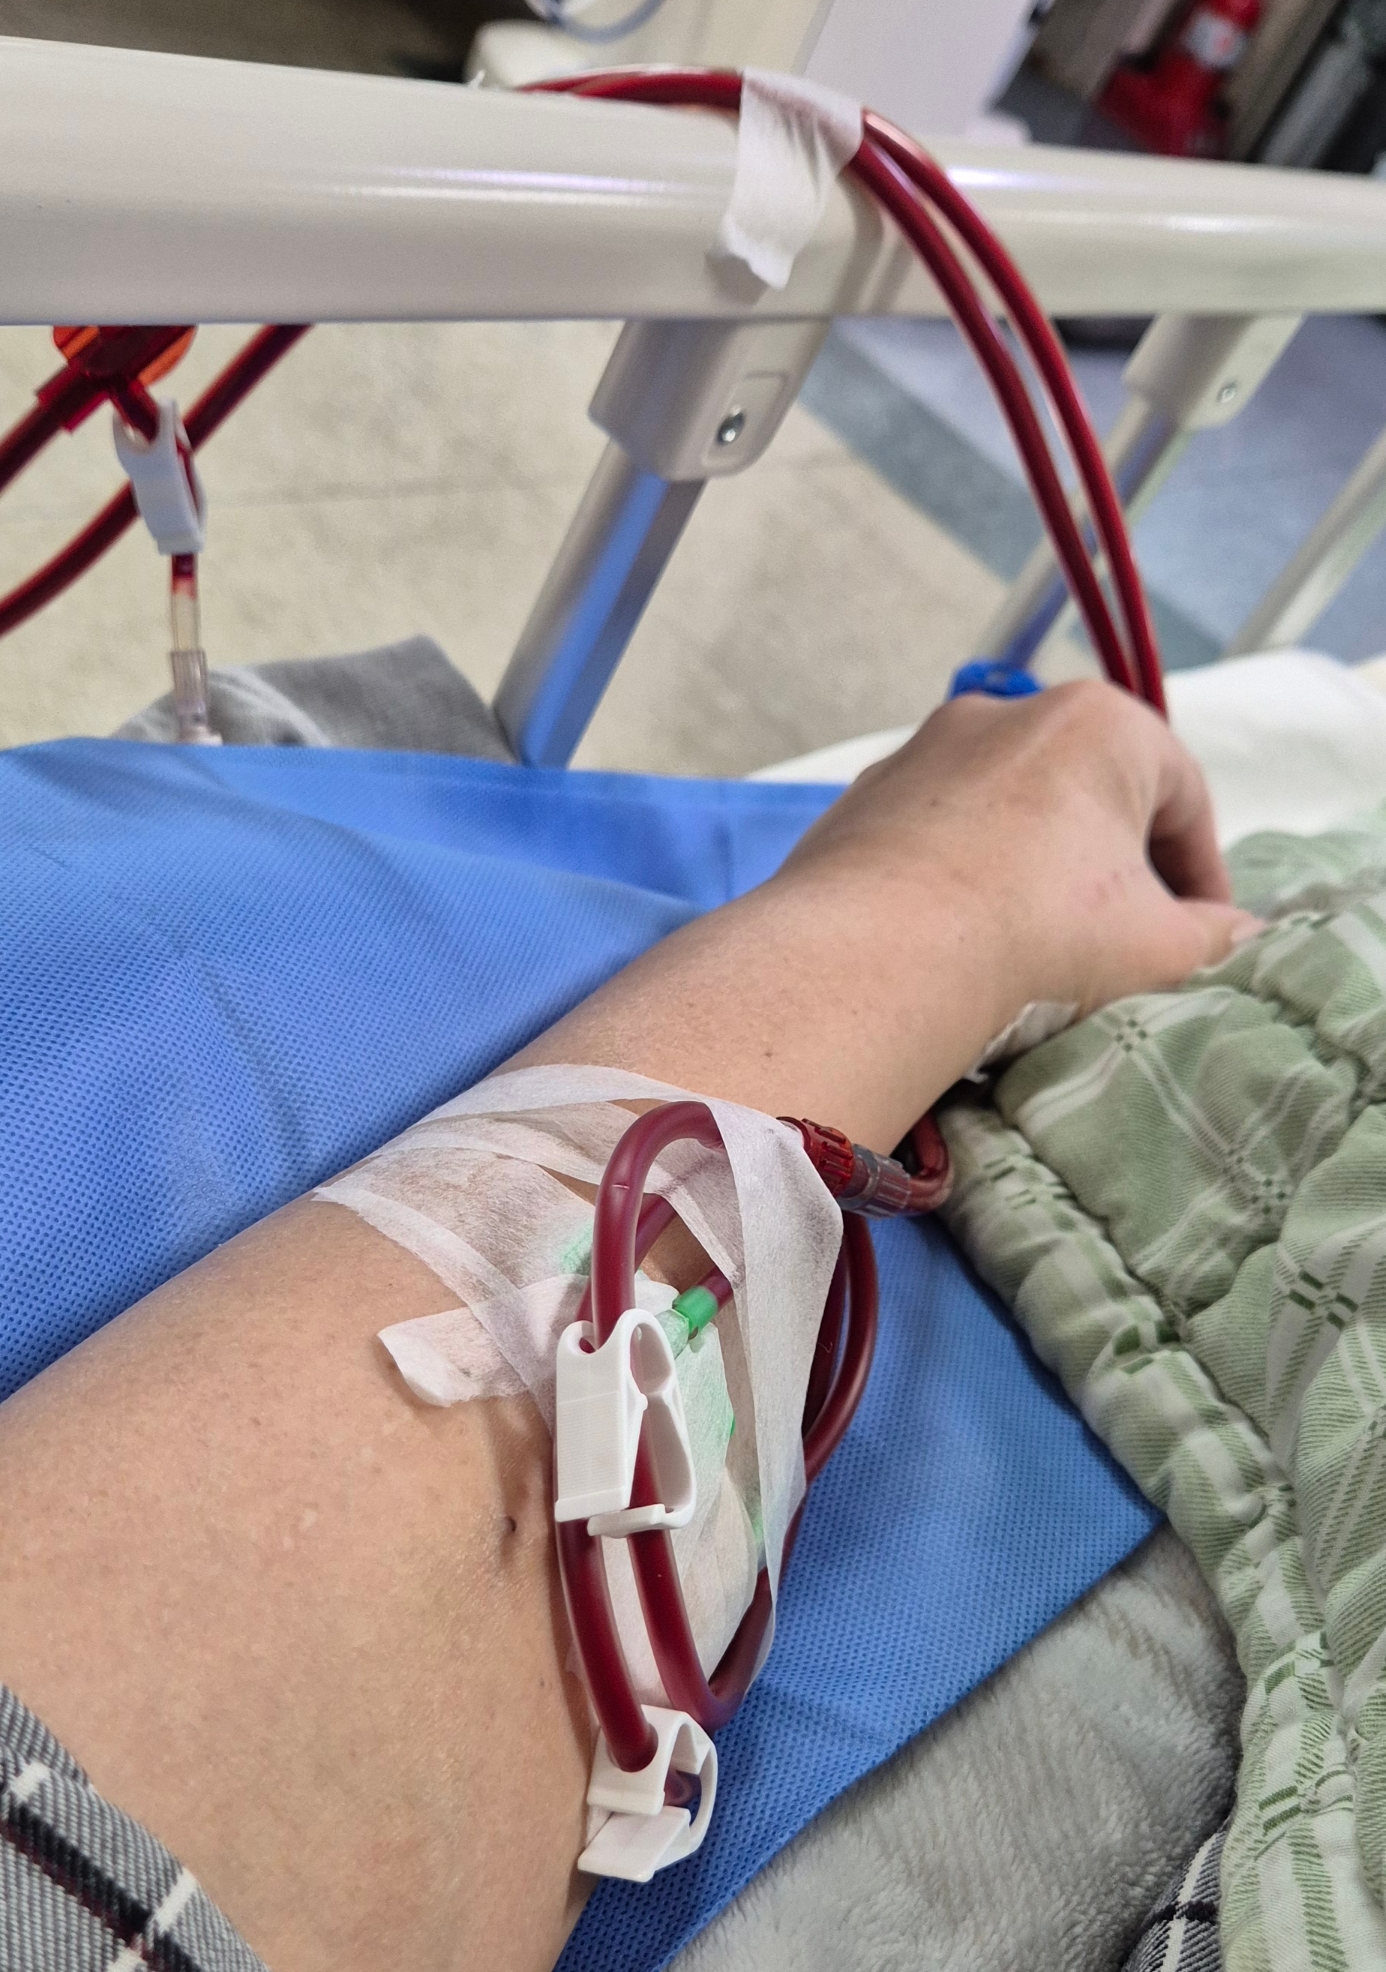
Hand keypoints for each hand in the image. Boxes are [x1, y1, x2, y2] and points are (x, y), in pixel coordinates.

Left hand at [781, 680, 1259, 1020]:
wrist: (873, 961)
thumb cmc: (1037, 937)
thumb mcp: (1159, 950)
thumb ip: (1214, 938)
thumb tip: (1230, 934)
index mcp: (1099, 722)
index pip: (1182, 795)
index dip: (1202, 874)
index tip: (1202, 934)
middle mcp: (1005, 714)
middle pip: (1090, 797)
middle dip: (1113, 869)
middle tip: (1124, 946)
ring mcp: (920, 753)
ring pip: (1006, 817)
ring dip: (1031, 875)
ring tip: (1035, 952)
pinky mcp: (860, 802)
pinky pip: (935, 842)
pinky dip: (960, 882)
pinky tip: (960, 944)